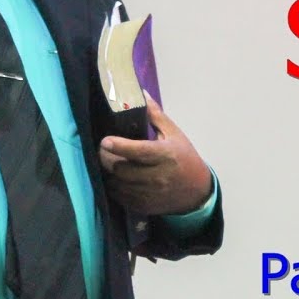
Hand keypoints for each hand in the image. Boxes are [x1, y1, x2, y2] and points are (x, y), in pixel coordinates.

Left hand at [99, 93, 212, 215]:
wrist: (197, 190)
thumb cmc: (184, 157)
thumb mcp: (174, 134)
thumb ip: (156, 115)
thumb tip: (141, 92)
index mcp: (165, 155)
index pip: (139, 151)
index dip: (120, 146)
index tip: (105, 140)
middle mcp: (157, 176)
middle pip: (123, 169)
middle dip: (107, 159)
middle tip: (101, 150)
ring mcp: (150, 193)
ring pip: (119, 185)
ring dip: (108, 174)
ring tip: (105, 163)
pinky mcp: (145, 206)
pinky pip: (121, 198)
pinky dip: (114, 188)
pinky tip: (113, 178)